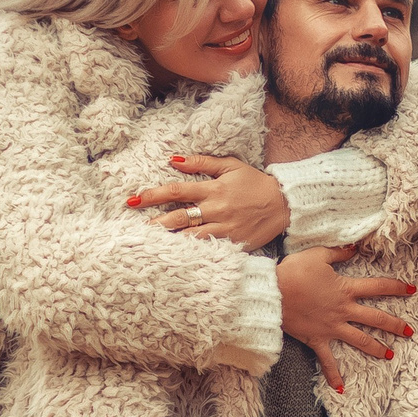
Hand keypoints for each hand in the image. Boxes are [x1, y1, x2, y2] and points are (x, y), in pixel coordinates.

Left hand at [128, 156, 288, 248]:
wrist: (284, 204)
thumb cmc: (255, 183)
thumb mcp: (231, 166)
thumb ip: (202, 162)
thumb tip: (174, 159)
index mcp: (213, 189)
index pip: (177, 191)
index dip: (153, 195)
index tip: (134, 199)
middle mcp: (216, 210)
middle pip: (179, 217)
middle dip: (155, 222)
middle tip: (134, 228)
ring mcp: (224, 229)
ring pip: (190, 237)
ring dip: (169, 240)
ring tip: (148, 245)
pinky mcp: (232, 243)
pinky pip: (208, 249)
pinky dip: (191, 253)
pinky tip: (176, 256)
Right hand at [277, 245, 414, 392]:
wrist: (272, 294)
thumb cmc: (294, 272)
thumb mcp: (317, 256)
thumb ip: (338, 254)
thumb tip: (354, 249)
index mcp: (346, 290)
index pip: (378, 287)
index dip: (397, 287)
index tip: (412, 289)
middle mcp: (343, 311)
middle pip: (375, 318)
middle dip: (394, 324)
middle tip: (410, 331)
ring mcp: (332, 328)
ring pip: (360, 340)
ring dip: (376, 348)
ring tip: (390, 356)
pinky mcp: (317, 340)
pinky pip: (327, 361)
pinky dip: (333, 375)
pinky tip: (341, 390)